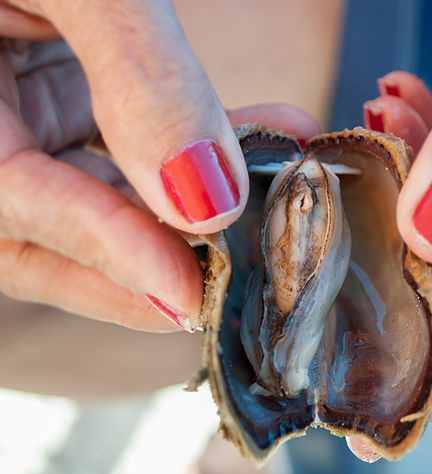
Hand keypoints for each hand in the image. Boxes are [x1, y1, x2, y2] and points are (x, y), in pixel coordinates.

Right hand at [0, 1, 319, 330]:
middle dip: (145, 265)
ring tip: (270, 196)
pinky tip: (261, 136)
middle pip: (47, 239)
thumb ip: (140, 80)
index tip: (190, 300)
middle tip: (231, 282)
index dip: (108, 256)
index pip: (18, 209)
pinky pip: (115, 153)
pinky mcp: (48, 100)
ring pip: (91, 203)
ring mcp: (9, 120)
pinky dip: (185, 155)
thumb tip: (208, 199)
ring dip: (185, 210)